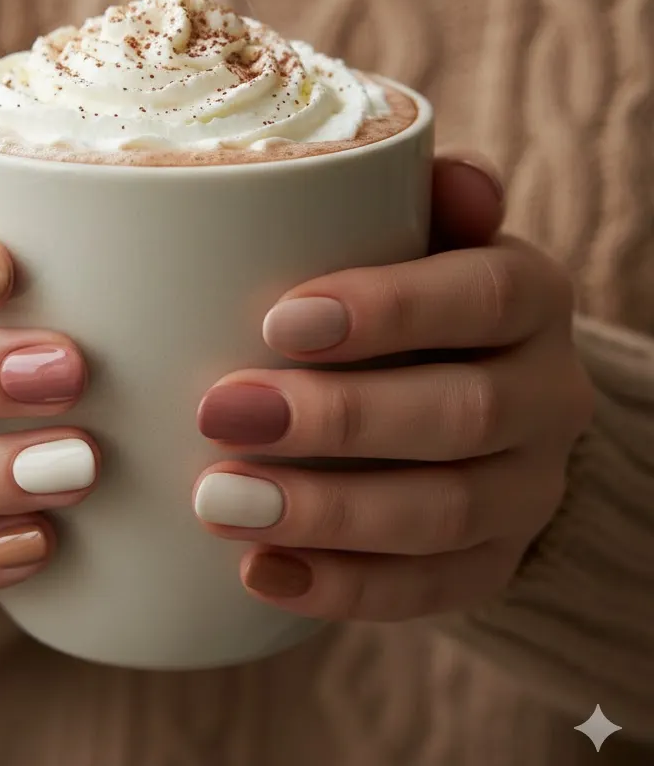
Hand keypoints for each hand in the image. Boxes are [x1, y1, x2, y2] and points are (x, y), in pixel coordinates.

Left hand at [192, 155, 593, 620]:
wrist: (473, 394)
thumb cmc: (411, 297)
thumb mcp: (421, 236)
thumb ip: (420, 200)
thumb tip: (448, 174)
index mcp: (530, 297)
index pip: (484, 295)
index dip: (389, 310)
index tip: (276, 322)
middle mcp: (547, 395)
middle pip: (461, 415)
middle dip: (338, 419)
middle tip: (219, 413)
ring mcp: (527, 489)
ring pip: (445, 514)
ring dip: (328, 513)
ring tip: (219, 503)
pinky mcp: (494, 563)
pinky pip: (432, 592)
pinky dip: (343, 588)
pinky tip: (258, 572)